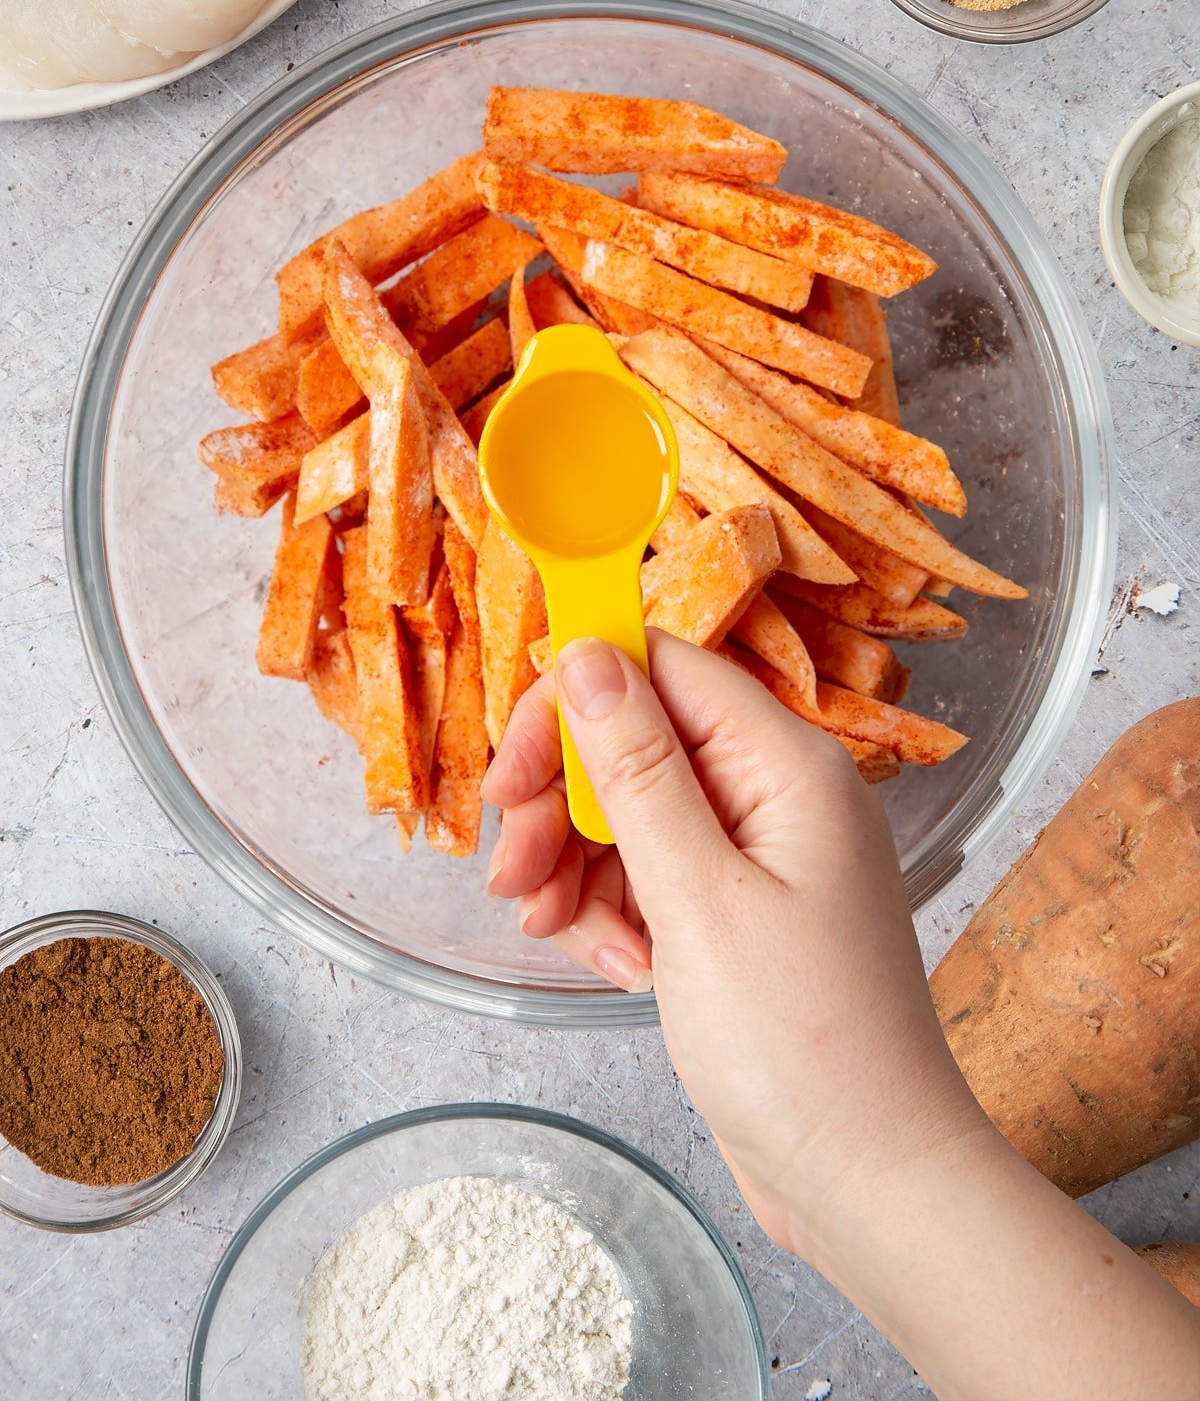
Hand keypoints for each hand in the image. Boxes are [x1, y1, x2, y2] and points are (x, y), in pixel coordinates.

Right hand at [482, 631, 978, 1257]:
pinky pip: (652, 876)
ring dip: (575, 865)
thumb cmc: (806, 1047)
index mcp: (786, 765)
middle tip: (513, 873)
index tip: (512, 775)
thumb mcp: (698, 896)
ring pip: (632, 814)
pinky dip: (613, 911)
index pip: (661, 669)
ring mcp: (760, 856)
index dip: (574, 703)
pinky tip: (615, 965)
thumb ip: (636, 769)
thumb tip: (588, 655)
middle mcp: (776, 794)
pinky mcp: (740, 913)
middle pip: (636, 741)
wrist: (869, 1181)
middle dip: (561, 801)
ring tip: (550, 929)